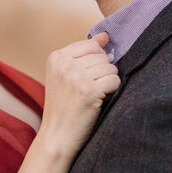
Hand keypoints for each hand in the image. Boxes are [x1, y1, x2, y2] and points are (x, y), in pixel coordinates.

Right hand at [38, 32, 119, 160]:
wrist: (57, 137)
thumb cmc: (64, 107)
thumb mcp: (66, 76)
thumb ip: (84, 53)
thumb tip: (105, 35)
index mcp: (56, 57)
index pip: (91, 45)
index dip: (96, 61)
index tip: (86, 78)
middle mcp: (64, 64)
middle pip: (102, 56)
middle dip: (103, 73)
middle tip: (89, 90)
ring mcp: (76, 77)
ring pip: (111, 68)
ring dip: (108, 83)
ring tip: (93, 96)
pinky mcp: (88, 91)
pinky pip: (114, 81)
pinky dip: (112, 92)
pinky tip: (99, 101)